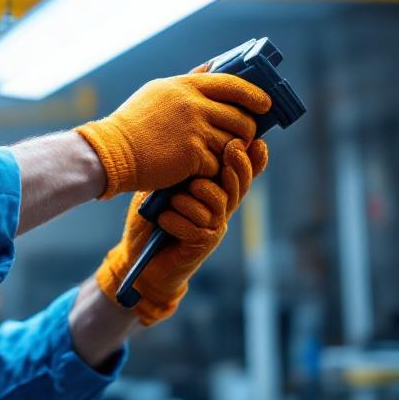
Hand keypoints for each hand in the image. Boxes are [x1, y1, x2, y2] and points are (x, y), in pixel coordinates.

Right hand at [75, 73, 269, 197]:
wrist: (112, 151)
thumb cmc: (133, 124)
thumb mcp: (158, 92)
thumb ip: (188, 82)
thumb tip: (212, 67)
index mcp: (185, 86)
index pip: (232, 84)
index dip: (254, 94)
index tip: (265, 104)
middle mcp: (193, 105)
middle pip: (241, 117)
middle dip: (247, 130)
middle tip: (244, 137)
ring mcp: (194, 130)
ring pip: (233, 142)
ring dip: (230, 152)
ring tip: (220, 154)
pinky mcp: (193, 155)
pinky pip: (218, 163)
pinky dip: (212, 169)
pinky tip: (198, 169)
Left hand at [95, 138, 267, 325]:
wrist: (140, 258)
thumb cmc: (151, 218)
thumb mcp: (163, 187)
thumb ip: (180, 171)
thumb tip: (192, 146)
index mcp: (214, 191)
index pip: (241, 174)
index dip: (253, 160)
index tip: (258, 142)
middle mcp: (220, 209)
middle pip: (238, 185)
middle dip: (237, 166)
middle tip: (232, 148)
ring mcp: (214, 228)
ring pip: (217, 204)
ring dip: (194, 198)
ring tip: (174, 200)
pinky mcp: (202, 245)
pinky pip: (197, 227)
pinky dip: (177, 220)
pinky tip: (164, 220)